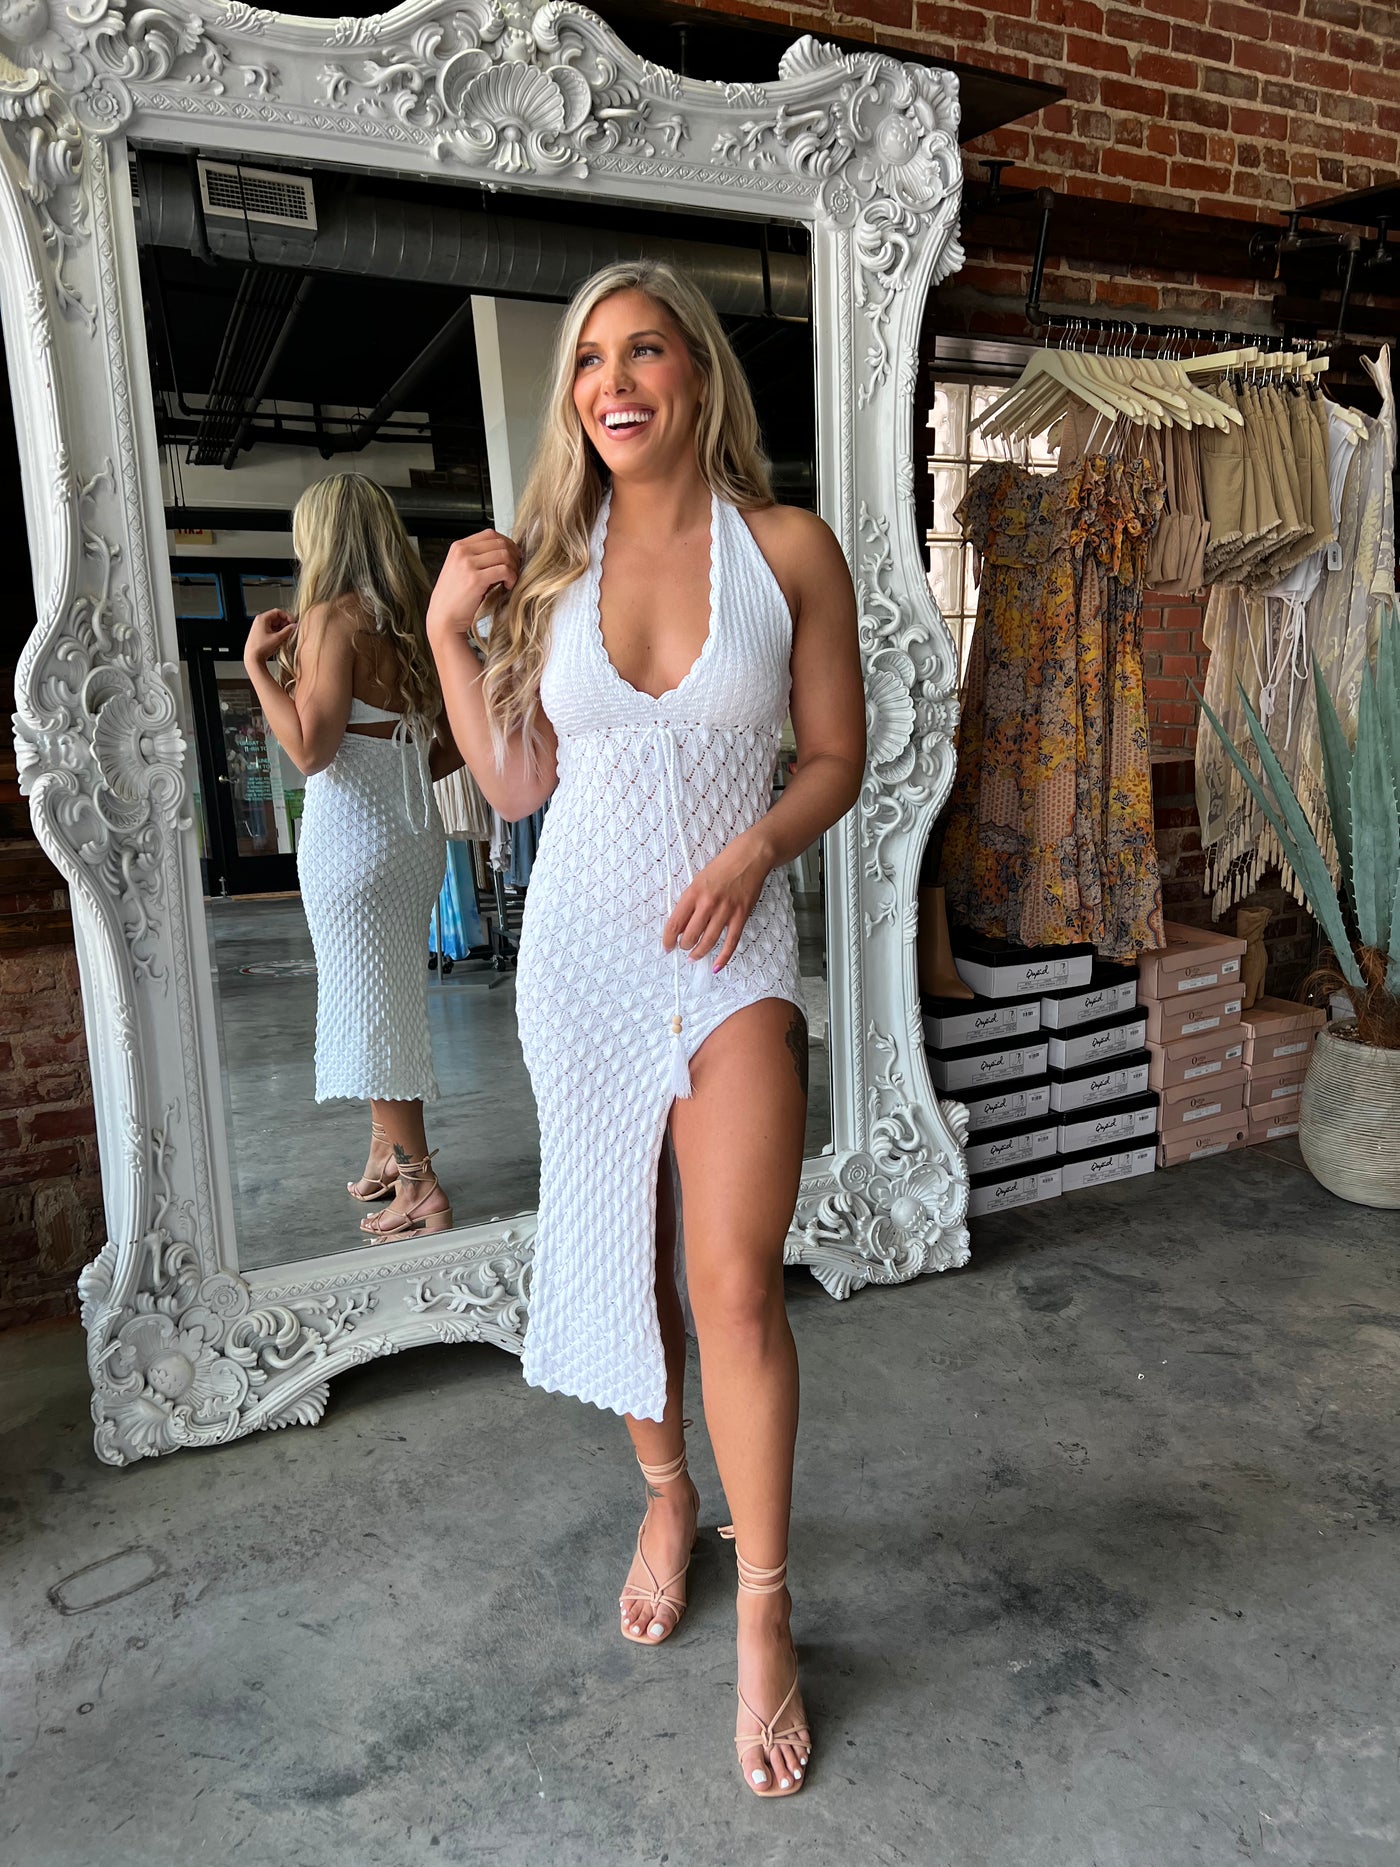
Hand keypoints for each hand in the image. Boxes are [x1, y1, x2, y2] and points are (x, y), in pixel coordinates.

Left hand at [244, 608, 295, 668]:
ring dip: (281, 628)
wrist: (252, 658)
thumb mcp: (278, 638)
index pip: (278, 612)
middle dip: (284, 623)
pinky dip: (277, 632)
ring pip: (274, 623)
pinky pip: (271, 629)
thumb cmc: (261, 648)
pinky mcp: (260, 633)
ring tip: (285, 636)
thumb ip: (288, 630)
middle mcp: (260, 621)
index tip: (292, 623)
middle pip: (276, 617)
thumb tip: (294, 626)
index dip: (287, 616)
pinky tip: (280, 638)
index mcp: (262, 618)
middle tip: (290, 630)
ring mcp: (259, 627)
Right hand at [427, 529, 520, 643]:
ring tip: (510, 580)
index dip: (506, 543)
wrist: (443, 618)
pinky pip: (504, 570)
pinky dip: (511, 577)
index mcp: (458, 547)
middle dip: (513, 555)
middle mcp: (462, 551)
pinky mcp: (475, 579)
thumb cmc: (454, 599)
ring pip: (504, 555)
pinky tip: (507, 586)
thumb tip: (505, 554)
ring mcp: (468, 564)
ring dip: (513, 567)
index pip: (490, 534)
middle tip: (515, 569)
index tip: (512, 556)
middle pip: (499, 542)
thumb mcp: (462, 570)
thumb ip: (479, 559)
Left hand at [662, 833, 771, 972]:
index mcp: (693, 893)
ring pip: (709, 941)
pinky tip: (716, 966)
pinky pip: (731, 941)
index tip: (667, 946)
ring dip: (699, 953)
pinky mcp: (741, 915)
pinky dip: (723, 956)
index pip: (675, 923)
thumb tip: (681, 927)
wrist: (749, 857)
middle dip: (684, 946)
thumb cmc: (722, 867)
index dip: (668, 939)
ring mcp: (726, 910)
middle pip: (691, 935)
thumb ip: (690, 903)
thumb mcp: (699, 881)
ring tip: (694, 957)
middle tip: (683, 948)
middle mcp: (708, 903)